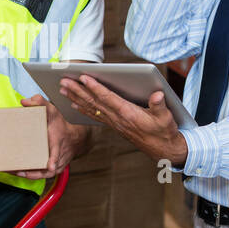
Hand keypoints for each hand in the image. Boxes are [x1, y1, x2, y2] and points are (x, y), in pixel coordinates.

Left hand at [15, 93, 88, 179]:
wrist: (74, 138)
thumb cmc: (61, 125)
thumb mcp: (53, 111)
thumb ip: (40, 103)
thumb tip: (24, 101)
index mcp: (58, 143)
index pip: (57, 152)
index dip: (54, 160)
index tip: (51, 166)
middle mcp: (59, 157)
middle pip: (48, 169)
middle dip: (34, 173)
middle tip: (19, 171)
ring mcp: (57, 165)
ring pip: (43, 174)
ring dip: (28, 175)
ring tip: (13, 171)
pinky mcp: (53, 169)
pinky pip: (41, 175)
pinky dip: (29, 174)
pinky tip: (16, 172)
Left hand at [59, 75, 187, 166]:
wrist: (162, 149)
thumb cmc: (164, 131)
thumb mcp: (166, 118)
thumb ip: (160, 106)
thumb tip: (157, 95)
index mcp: (128, 114)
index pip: (108, 98)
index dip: (95, 87)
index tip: (83, 77)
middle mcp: (117, 119)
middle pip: (94, 102)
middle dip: (78, 91)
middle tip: (63, 81)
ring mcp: (114, 123)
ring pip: (91, 108)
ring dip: (76, 97)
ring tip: (62, 89)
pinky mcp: (114, 125)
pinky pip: (94, 115)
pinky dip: (83, 108)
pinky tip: (73, 103)